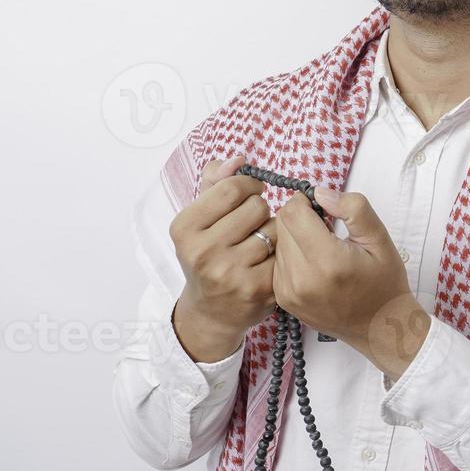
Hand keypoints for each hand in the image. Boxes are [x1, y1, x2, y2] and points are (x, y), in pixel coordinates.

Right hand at [167, 154, 277, 360]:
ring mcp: (230, 273)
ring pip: (275, 229)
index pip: (232, 188)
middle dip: (260, 209)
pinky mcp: (257, 290)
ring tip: (259, 243)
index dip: (248, 185)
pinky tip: (268, 260)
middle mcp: (203, 251)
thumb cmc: (207, 252)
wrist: (210, 311)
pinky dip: (282, 253)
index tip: (249, 193)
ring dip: (273, 231)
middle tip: (251, 223)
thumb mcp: (199, 216)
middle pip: (257, 206)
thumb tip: (239, 159)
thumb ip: (215, 180)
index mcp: (184, 228)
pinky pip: (285, 253)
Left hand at [271, 186, 427, 368]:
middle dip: (299, 217)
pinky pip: (277, 261)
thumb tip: (320, 192)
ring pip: (277, 242)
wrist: (379, 328)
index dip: (306, 201)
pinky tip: (313, 263)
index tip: (322, 208)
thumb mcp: (380, 239)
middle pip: (282, 225)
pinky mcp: (283, 299)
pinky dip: (291, 255)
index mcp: (327, 261)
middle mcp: (302, 279)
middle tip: (324, 226)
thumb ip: (353, 208)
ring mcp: (288, 292)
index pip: (293, 212)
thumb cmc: (383, 284)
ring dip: (294, 236)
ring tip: (321, 247)